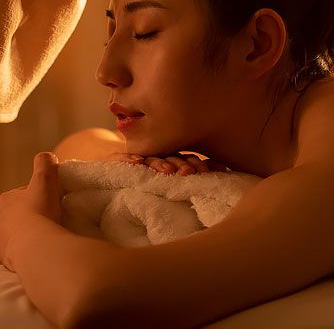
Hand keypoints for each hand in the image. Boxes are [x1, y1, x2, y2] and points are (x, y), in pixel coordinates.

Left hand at [0, 151, 61, 271]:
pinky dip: (28, 249)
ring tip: (45, 234)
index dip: (37, 195)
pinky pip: (18, 251)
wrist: (34, 247)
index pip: (22, 194)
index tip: (49, 200)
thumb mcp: (45, 179)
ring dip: (28, 233)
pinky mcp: (6, 258)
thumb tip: (46, 157)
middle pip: (16, 214)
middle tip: (48, 218)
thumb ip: (45, 164)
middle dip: (29, 215)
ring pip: (16, 233)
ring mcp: (1, 240)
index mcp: (6, 200)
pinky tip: (40, 248)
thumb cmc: (39, 211)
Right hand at [104, 151, 229, 174]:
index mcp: (171, 157)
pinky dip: (128, 159)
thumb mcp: (169, 179)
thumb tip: (223, 170)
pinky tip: (136, 162)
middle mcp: (155, 154)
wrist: (110, 171)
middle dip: (180, 165)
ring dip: (160, 164)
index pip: (185, 159)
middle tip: (188, 173)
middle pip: (169, 157)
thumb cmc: (146, 178)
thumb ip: (192, 173)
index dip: (195, 165)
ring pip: (150, 158)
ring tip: (167, 171)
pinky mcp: (114, 160)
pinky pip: (120, 158)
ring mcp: (136, 156)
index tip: (204, 173)